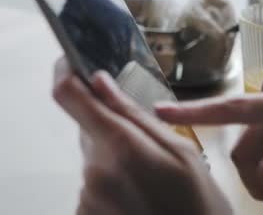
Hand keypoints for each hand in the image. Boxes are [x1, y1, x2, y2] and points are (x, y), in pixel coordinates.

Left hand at [52, 58, 231, 214]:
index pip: (68, 97)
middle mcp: (95, 171)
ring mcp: (87, 197)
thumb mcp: (181, 151)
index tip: (69, 63)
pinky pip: (93, 185)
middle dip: (111, 131)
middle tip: (147, 152)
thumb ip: (134, 114)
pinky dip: (111, 185)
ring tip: (148, 182)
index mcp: (121, 146)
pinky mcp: (83, 214)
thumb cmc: (197, 205)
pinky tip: (137, 197)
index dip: (65, 73)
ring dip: (114, 161)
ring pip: (93, 159)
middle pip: (88, 130)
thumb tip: (100, 81)